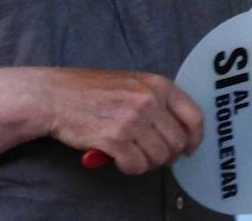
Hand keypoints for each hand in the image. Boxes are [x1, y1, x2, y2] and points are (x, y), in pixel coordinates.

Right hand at [42, 68, 202, 175]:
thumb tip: (180, 132)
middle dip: (167, 155)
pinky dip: (129, 168)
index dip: (195, 138)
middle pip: (177, 143)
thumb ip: (156, 101)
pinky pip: (136, 166)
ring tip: (132, 154)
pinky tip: (118, 157)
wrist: (55, 95)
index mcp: (157, 84)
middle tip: (151, 155)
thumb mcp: (132, 83)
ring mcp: (132, 119)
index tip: (189, 149)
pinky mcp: (115, 139)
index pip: (194, 116)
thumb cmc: (91, 90)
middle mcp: (148, 100)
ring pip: (158, 158)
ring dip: (147, 163)